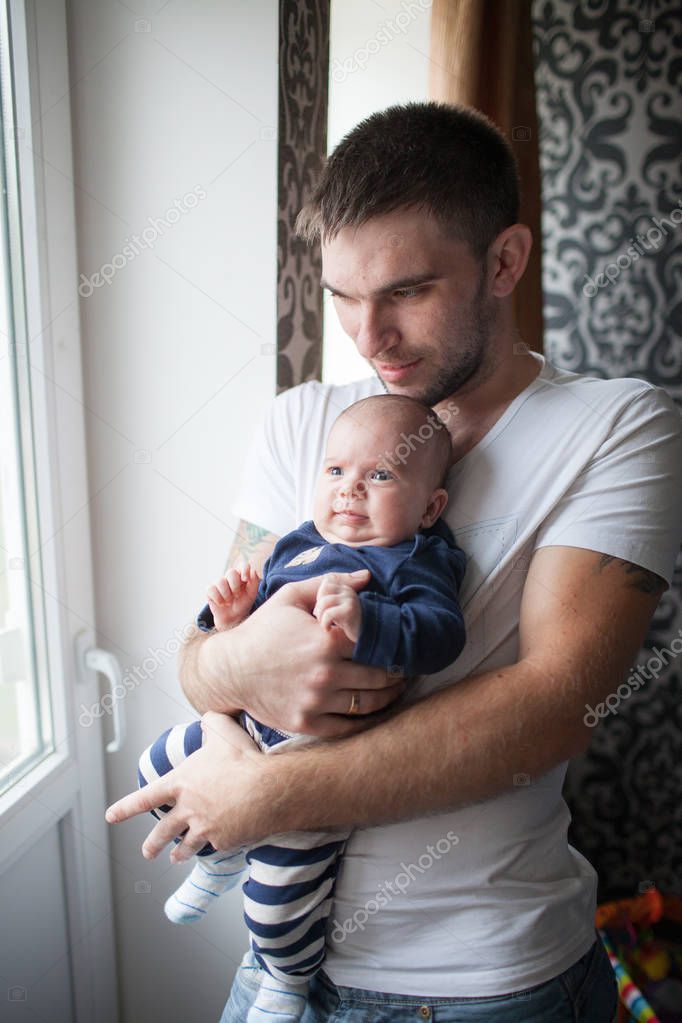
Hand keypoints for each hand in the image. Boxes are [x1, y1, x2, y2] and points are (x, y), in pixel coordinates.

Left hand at [105, 712, 276, 857]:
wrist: (266, 790)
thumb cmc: (242, 759)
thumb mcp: (222, 730)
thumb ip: (211, 722)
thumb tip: (207, 717)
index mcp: (181, 783)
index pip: (145, 797)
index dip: (125, 808)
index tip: (110, 816)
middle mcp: (188, 809)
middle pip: (164, 830)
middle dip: (153, 843)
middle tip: (146, 852)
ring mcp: (205, 827)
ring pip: (187, 845)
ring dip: (180, 853)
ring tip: (175, 858)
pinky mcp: (224, 840)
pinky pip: (217, 844)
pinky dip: (216, 844)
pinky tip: (219, 845)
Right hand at [207, 562, 259, 630]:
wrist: (233, 618)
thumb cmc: (243, 604)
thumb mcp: (252, 595)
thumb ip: (254, 582)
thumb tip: (252, 571)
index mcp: (241, 576)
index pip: (243, 565)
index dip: (244, 570)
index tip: (245, 579)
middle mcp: (230, 577)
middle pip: (231, 572)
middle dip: (235, 586)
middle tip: (237, 596)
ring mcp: (219, 582)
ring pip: (221, 581)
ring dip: (227, 595)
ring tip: (229, 601)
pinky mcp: (210, 590)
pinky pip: (211, 589)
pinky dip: (218, 599)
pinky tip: (221, 604)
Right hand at [207, 569, 405, 736]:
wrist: (229, 669)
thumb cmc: (262, 629)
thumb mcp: (291, 597)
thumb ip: (329, 585)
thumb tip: (366, 577)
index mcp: (325, 641)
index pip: (373, 643)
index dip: (389, 643)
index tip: (398, 644)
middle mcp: (324, 673)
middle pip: (379, 677)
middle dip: (397, 674)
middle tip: (406, 671)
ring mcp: (315, 701)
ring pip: (368, 705)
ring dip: (388, 698)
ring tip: (396, 691)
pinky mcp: (306, 723)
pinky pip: (346, 728)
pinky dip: (363, 722)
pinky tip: (372, 712)